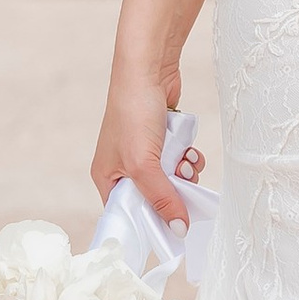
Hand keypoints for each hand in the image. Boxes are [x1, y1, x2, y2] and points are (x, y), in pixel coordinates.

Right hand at [93, 62, 190, 227]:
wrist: (148, 69)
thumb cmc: (133, 113)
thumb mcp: (144, 164)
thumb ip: (161, 198)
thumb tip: (179, 228)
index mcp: (107, 178)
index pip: (127, 214)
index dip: (149, 222)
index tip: (173, 230)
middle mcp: (124, 167)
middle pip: (155, 198)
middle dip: (174, 192)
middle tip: (182, 183)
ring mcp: (145, 152)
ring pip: (173, 179)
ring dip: (185, 173)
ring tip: (186, 160)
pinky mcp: (163, 140)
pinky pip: (180, 160)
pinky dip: (188, 157)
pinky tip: (191, 149)